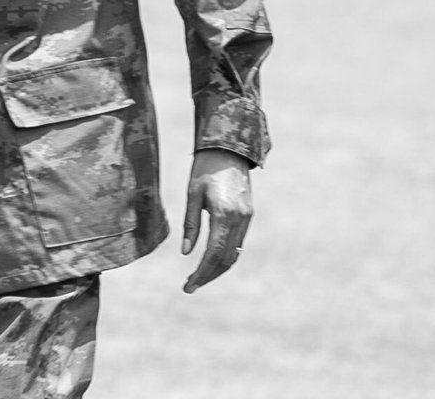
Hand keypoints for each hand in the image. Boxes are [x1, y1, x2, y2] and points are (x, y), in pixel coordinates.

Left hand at [181, 148, 251, 293]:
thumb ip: (191, 224)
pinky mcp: (248, 215)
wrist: (228, 148)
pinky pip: (238, 243)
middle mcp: (239, 219)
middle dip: (208, 276)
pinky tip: (212, 259)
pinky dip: (226, 256)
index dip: (201, 274)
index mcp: (223, 214)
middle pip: (225, 260)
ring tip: (199, 277)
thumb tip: (186, 253)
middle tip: (190, 286)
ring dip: (218, 269)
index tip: (188, 286)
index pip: (213, 254)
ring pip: (234, 254)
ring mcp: (247, 218)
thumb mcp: (192, 194)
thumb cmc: (204, 168)